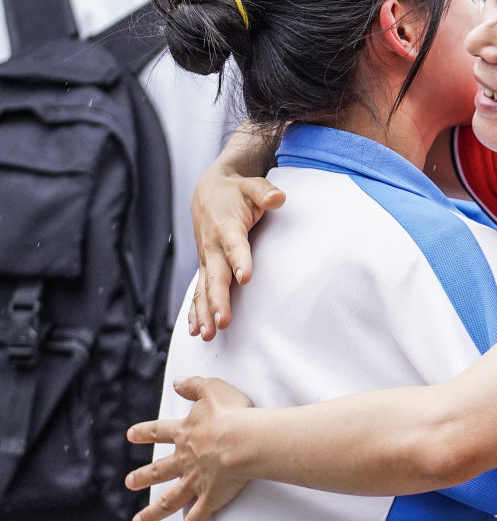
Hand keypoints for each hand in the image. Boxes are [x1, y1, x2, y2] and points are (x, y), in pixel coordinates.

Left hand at [126, 377, 253, 520]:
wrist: (243, 441)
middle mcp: (184, 460)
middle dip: (142, 477)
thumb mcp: (213, 389)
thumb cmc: (233, 414)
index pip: (158, 432)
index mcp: (185, 435)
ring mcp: (194, 482)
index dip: (144, 433)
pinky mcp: (209, 500)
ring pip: (168, 500)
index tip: (130, 435)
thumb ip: (194, 385)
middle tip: (129, 483)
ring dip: (151, 512)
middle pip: (158, 470)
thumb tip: (177, 382)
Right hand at [189, 168, 284, 339]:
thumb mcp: (252, 185)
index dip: (239, 259)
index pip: (234, 244)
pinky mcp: (205, 268)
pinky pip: (197, 292)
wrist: (207, 192)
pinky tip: (196, 331)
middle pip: (215, 275)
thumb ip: (264, 192)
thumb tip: (278, 197)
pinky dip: (194, 311)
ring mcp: (206, 259)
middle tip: (222, 321)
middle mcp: (212, 246)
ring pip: (203, 288)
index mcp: (226, 226)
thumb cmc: (236, 192)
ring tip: (207, 335)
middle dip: (218, 299)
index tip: (245, 278)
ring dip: (204, 312)